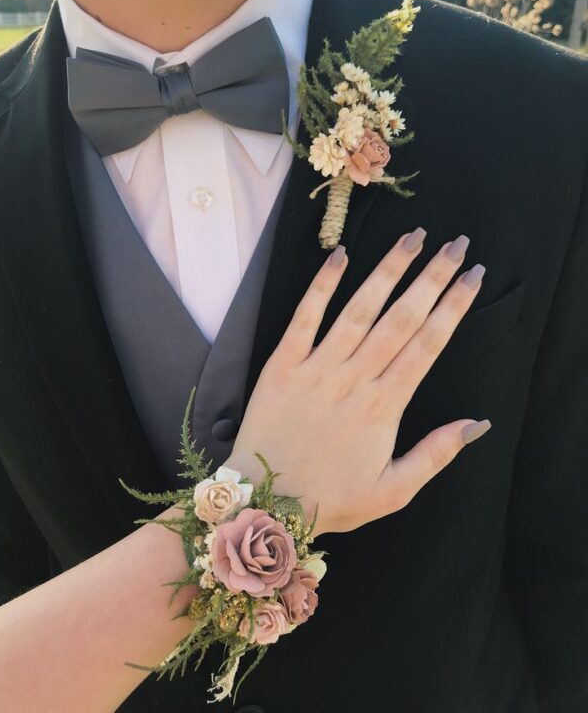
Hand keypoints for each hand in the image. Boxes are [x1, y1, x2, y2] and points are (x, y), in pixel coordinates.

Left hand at [227, 228, 489, 535]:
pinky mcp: (282, 365)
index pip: (428, 345)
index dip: (453, 308)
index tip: (472, 278)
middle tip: (455, 245)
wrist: (265, 504)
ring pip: (359, 310)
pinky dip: (321, 286)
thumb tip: (478, 423)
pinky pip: (304, 318)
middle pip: (401, 319)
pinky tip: (339, 256)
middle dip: (432, 278)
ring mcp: (317, 369)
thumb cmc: (330, 499)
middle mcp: (354, 380)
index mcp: (384, 407)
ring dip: (387, 271)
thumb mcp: (393, 491)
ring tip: (412, 238)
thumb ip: (436, 454)